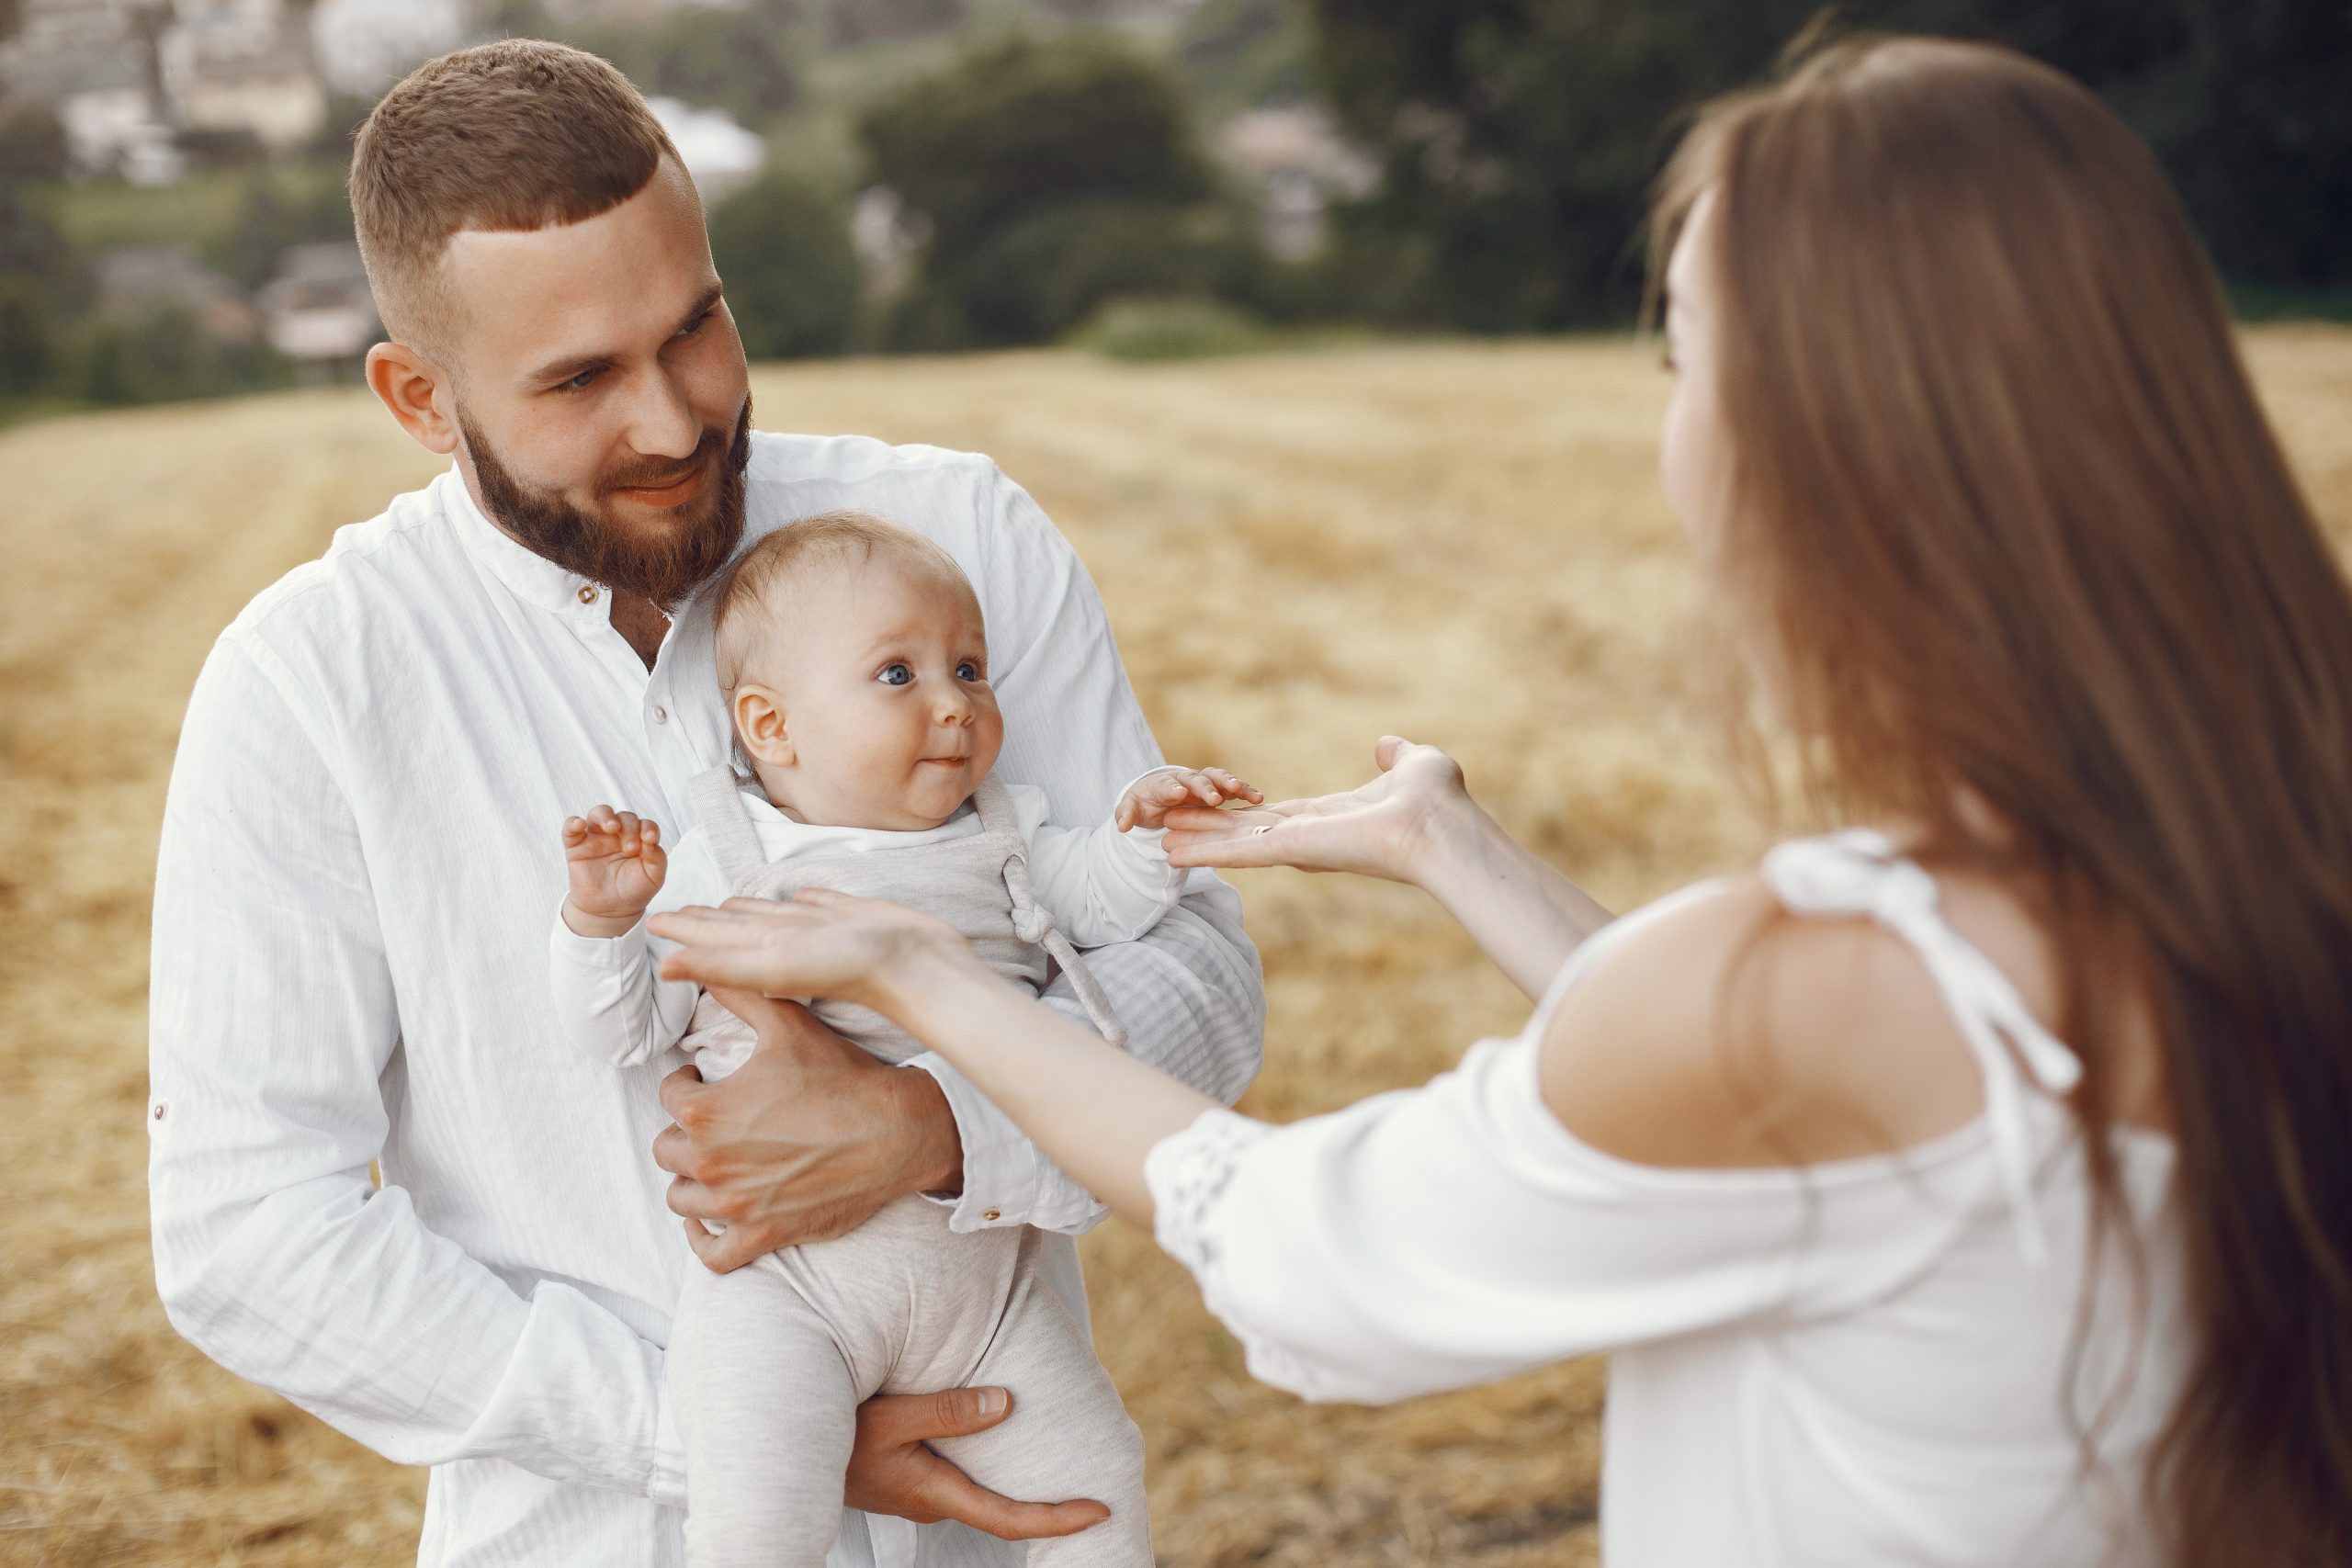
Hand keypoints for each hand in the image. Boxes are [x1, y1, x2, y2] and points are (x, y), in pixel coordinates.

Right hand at [561, 805, 666, 934]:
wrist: (610, 911)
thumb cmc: (633, 891)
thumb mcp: (653, 878)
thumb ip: (657, 858)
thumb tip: (651, 842)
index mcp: (638, 839)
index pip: (645, 824)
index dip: (648, 828)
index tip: (650, 840)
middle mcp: (618, 835)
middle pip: (624, 817)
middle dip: (629, 828)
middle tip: (630, 848)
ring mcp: (597, 839)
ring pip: (598, 813)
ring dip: (606, 816)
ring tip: (612, 827)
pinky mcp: (576, 847)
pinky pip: (570, 829)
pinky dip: (573, 823)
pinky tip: (580, 824)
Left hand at [648, 889, 973, 1016]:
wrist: (919, 965)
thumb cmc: (850, 968)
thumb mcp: (774, 967)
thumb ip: (720, 964)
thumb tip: (664, 967)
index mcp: (764, 952)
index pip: (711, 936)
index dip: (681, 928)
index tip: (652, 920)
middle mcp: (788, 940)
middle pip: (736, 925)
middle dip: (706, 919)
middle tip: (678, 910)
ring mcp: (822, 930)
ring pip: (775, 916)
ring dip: (749, 910)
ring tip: (727, 904)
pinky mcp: (853, 918)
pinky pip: (819, 906)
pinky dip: (805, 900)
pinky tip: (801, 895)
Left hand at [651, 987, 961, 1269]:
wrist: (897, 1133)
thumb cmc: (843, 1078)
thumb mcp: (789, 1023)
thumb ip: (740, 992)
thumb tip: (705, 965)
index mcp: (707, 1111)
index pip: (670, 1095)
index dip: (688, 1081)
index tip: (707, 1077)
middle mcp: (712, 1162)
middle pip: (667, 1149)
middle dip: (686, 1130)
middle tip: (715, 1118)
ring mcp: (736, 1206)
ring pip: (682, 1198)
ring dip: (691, 1178)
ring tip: (715, 1160)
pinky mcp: (763, 1235)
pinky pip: (712, 1254)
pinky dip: (702, 1240)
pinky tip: (707, 1220)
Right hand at [846, 1386, 1109, 1538]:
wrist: (784, 1453)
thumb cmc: (833, 1434)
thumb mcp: (887, 1418)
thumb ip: (946, 1412)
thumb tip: (1006, 1404)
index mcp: (935, 1494)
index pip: (1009, 1519)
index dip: (1058, 1519)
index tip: (1101, 1510)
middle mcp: (934, 1500)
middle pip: (1004, 1509)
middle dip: (1050, 1502)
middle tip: (1098, 1481)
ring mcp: (922, 1490)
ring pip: (983, 1490)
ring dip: (1021, 1479)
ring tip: (1062, 1455)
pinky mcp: (912, 1473)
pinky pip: (964, 1472)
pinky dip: (993, 1459)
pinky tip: (1004, 1431)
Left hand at [1114, 766, 1262, 830]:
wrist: (1159, 795)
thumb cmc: (1146, 803)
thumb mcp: (1133, 809)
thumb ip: (1127, 815)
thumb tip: (1122, 825)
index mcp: (1163, 784)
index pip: (1168, 784)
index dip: (1173, 788)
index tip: (1178, 793)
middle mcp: (1186, 779)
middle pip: (1196, 779)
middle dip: (1205, 787)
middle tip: (1213, 798)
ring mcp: (1204, 782)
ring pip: (1218, 778)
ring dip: (1229, 783)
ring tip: (1240, 791)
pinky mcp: (1219, 789)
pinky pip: (1234, 788)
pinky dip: (1245, 790)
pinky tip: (1258, 798)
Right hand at [1160, 735, 1473, 886]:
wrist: (1442, 826)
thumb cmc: (1438, 802)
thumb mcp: (1414, 764)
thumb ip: (1396, 755)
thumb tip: (1388, 745)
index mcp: (1333, 818)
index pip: (1278, 816)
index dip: (1244, 812)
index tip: (1218, 807)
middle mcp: (1310, 836)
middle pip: (1247, 832)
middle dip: (1208, 828)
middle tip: (1169, 824)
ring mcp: (1298, 846)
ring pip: (1235, 844)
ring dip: (1196, 839)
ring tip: (1158, 838)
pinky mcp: (1291, 850)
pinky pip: (1238, 852)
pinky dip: (1203, 850)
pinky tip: (1171, 852)